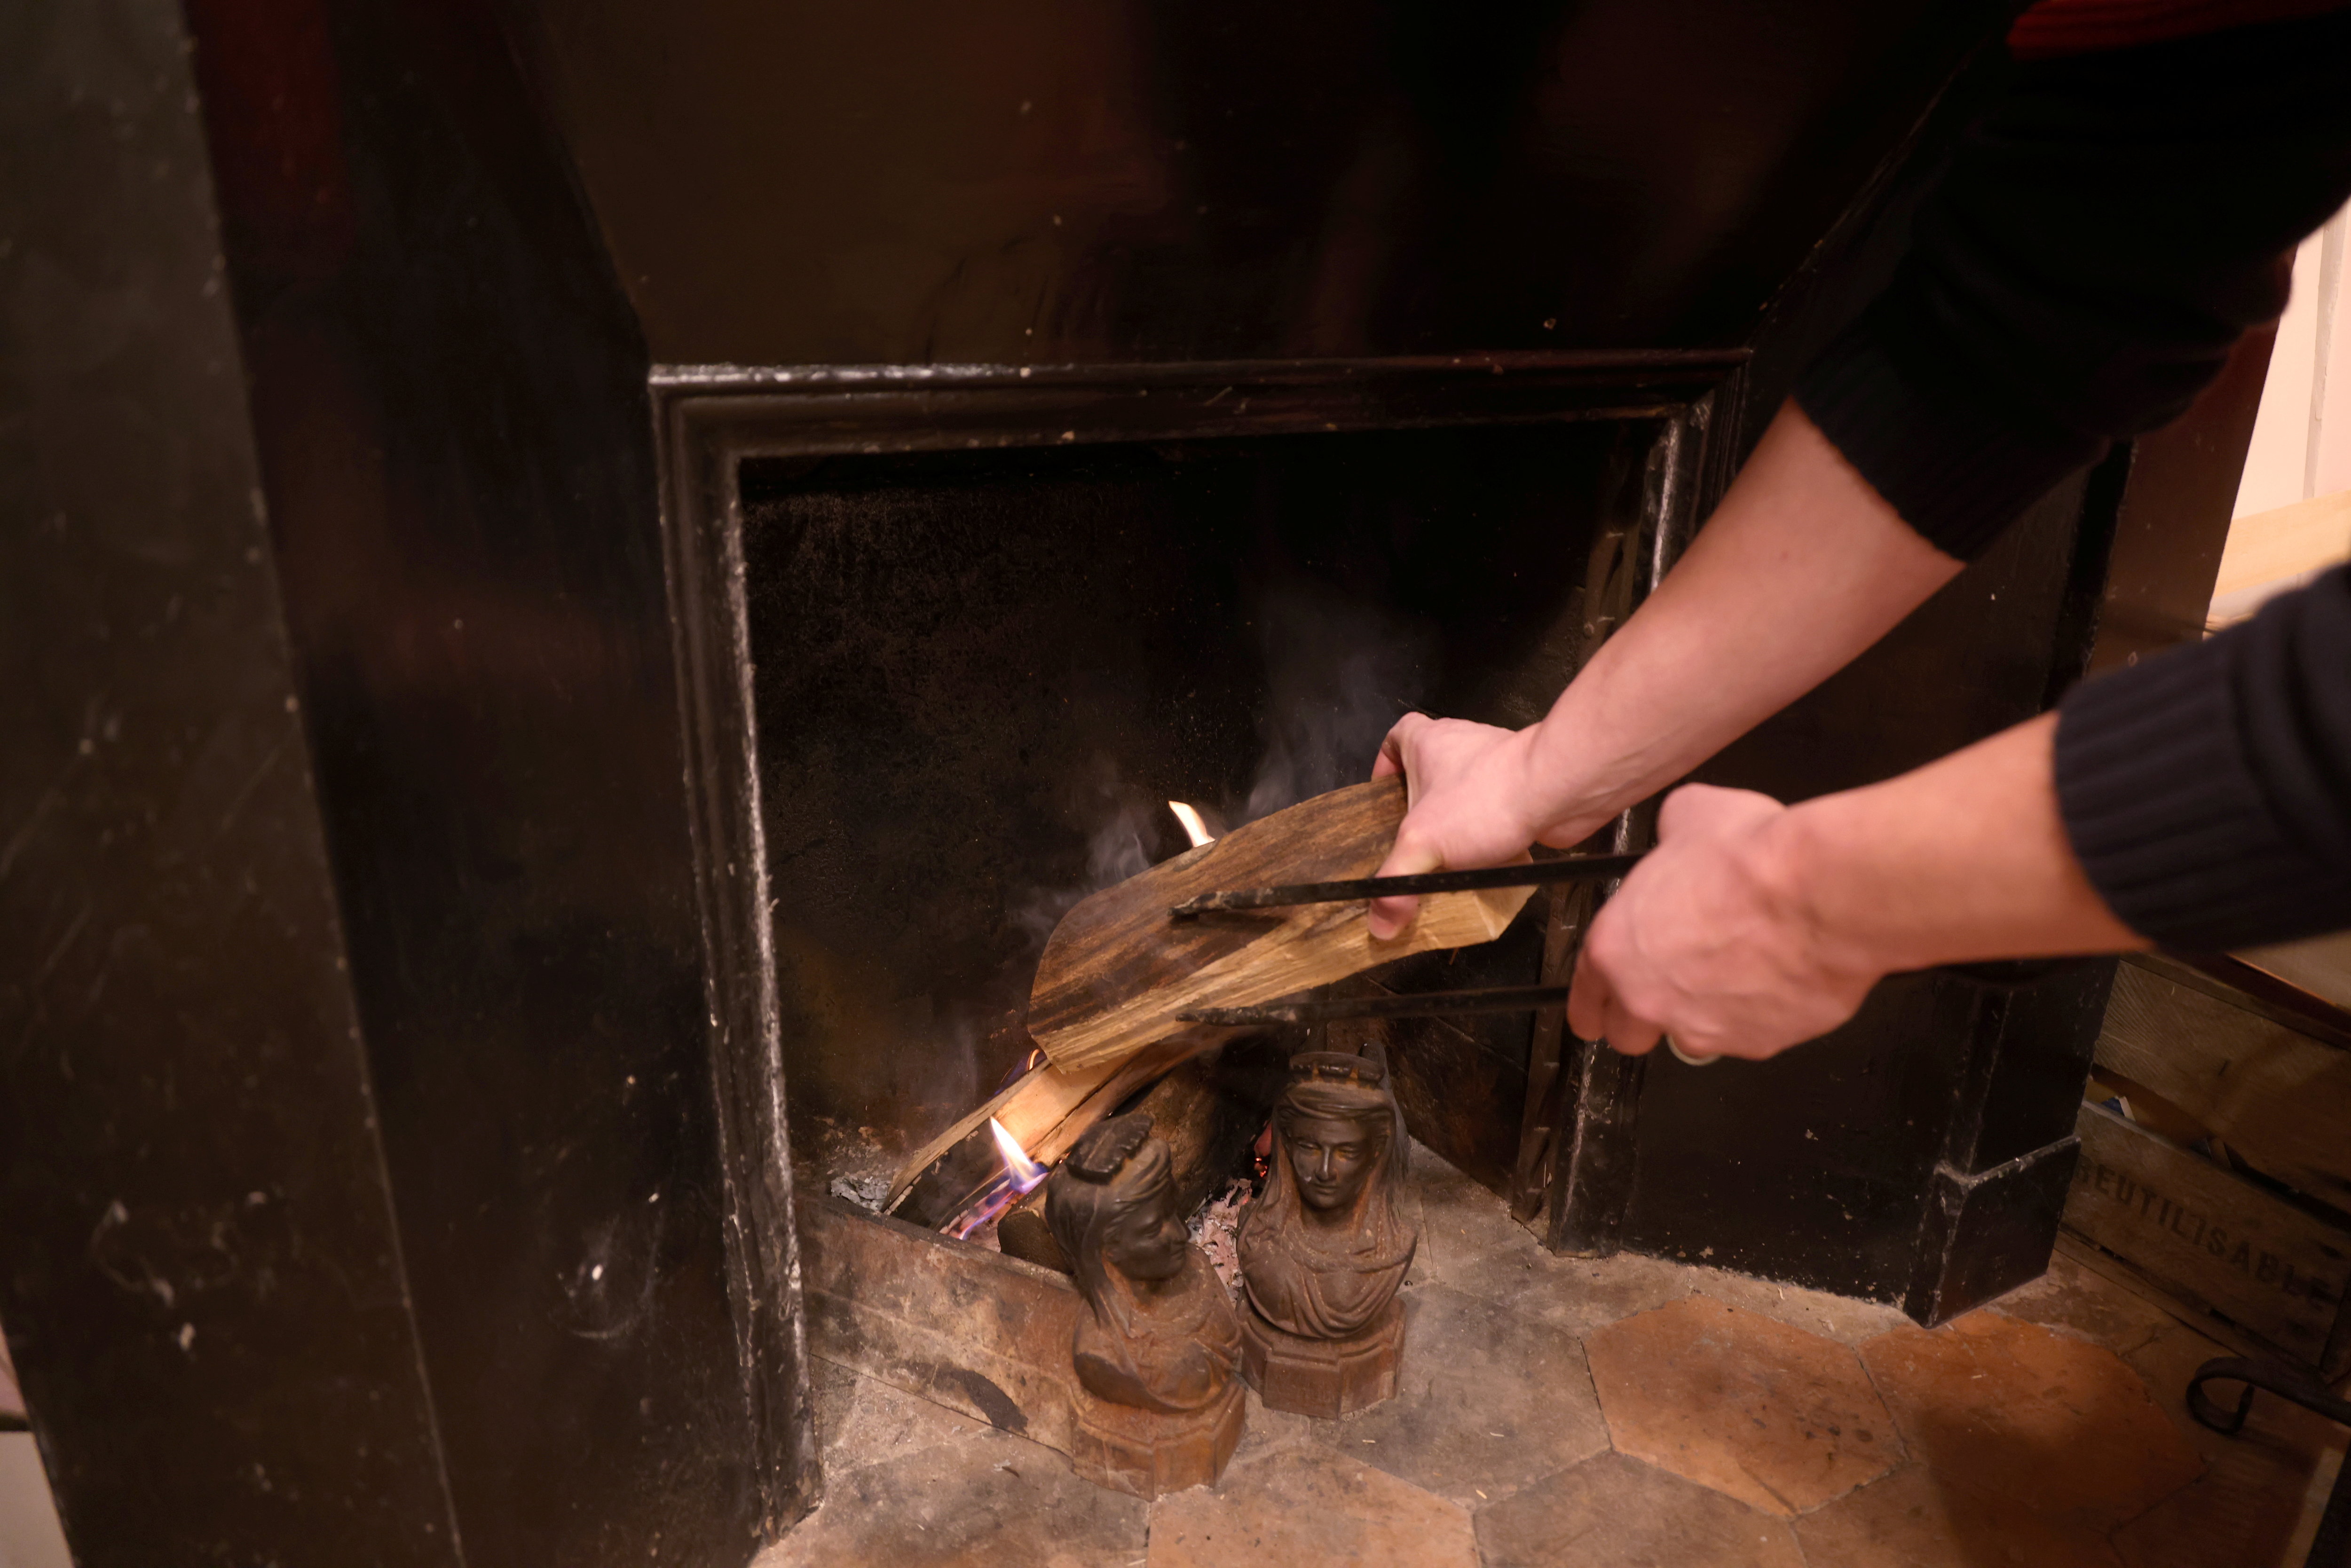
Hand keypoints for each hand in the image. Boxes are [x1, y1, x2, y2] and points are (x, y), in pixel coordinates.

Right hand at [1366, 714, 1598, 939]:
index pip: (1395, 737)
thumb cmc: (1487, 796)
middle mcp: (1460, 747)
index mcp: (1426, 743)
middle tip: (1410, 844)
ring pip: (1464, 796)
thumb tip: (1381, 924)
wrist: (1557, 792)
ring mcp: (1493, 767)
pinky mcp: (1522, 790)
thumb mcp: (1422, 844)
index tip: (1381, 795)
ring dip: (1456, 826)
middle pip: (1429, 774)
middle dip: (1420, 809)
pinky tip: (1485, 867)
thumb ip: (1395, 885)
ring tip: (1446, 863)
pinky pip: (1494, 815)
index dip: (1384, 765)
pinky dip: (1489, 839)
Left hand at [1565, 783, 1881, 1061]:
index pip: (1584, 996)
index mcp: (1616, 948)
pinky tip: (1776, 979)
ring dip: (1702, 1017)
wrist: (1819, 893)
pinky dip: (1759, 1016)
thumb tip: (1678, 834)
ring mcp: (1705, 1029)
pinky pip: (1750, 1037)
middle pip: (1627, 1035)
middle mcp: (1650, 998)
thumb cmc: (1751, 861)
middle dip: (1641, 1021)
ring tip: (1731, 978)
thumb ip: (1669, 838)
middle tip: (1666, 992)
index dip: (1590, 1004)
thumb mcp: (1688, 816)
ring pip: (1691, 1040)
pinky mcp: (1759, 1043)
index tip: (1594, 1013)